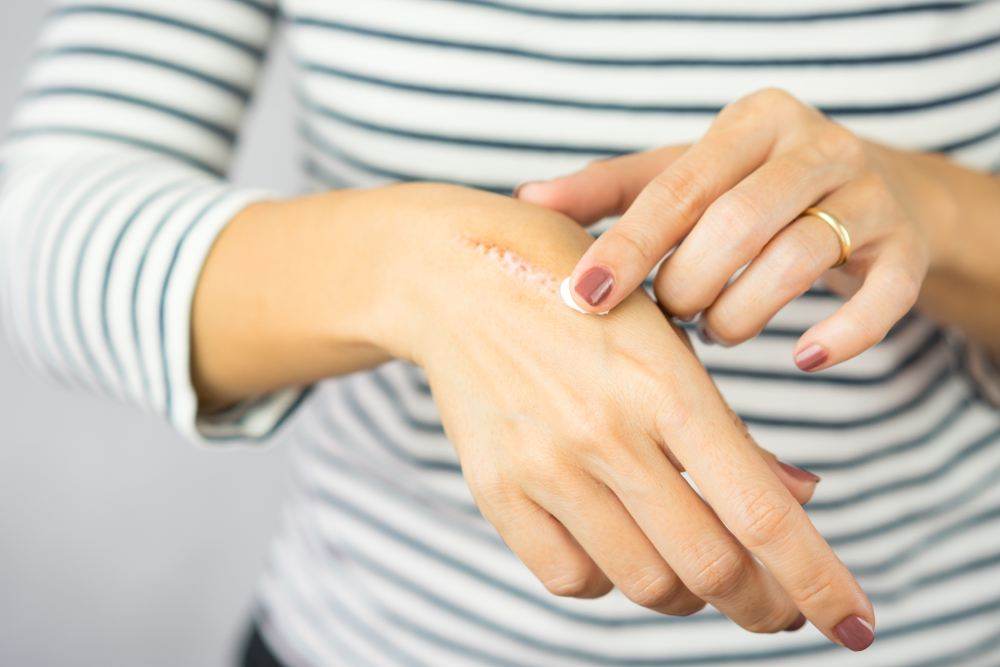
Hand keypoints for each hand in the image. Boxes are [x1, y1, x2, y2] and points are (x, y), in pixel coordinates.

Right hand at [375, 186, 872, 647]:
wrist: (452, 277)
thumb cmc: (575, 293)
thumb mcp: (665, 338)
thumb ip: (729, 427)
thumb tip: (798, 497)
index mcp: (664, 385)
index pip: (761, 512)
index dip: (820, 581)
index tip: (856, 625)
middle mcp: (605, 435)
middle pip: (711, 567)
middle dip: (766, 604)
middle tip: (779, 607)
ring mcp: (543, 468)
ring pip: (645, 584)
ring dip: (689, 593)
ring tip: (697, 567)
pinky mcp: (495, 491)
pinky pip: (570, 579)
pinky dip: (611, 581)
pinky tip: (621, 546)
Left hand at [516, 88, 936, 371]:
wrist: (869, 190)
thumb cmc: (748, 190)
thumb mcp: (682, 177)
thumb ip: (610, 189)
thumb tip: (526, 199)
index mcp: (751, 123)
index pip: (677, 188)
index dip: (627, 247)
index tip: (581, 298)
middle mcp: (814, 146)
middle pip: (737, 222)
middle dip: (687, 286)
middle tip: (668, 316)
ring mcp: (867, 195)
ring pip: (798, 259)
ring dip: (742, 314)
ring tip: (716, 331)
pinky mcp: (905, 248)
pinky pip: (883, 298)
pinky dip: (842, 335)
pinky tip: (804, 358)